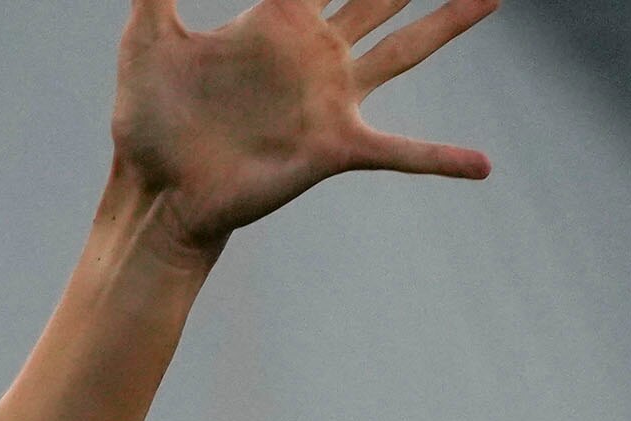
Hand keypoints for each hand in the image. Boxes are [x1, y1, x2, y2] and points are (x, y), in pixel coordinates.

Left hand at [113, 0, 497, 259]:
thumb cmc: (147, 119)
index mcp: (278, 17)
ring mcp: (330, 99)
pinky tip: (483, 167)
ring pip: (406, 49)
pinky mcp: (334, 146)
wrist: (156, 193)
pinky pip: (401, 152)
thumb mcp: (147, 36)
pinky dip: (442, 159)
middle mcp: (315, 52)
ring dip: (449, 21)